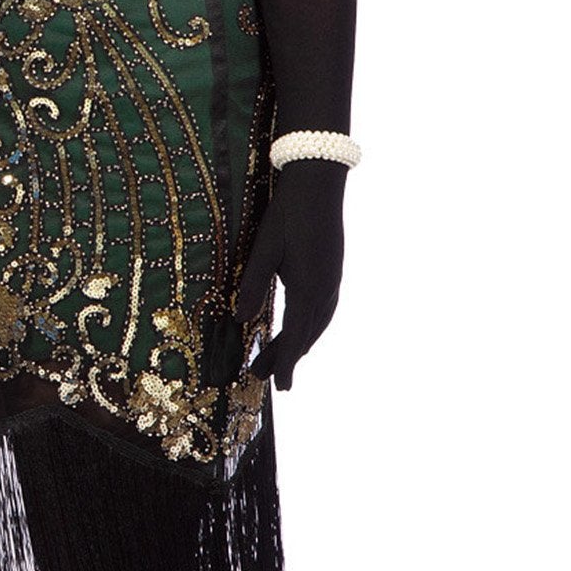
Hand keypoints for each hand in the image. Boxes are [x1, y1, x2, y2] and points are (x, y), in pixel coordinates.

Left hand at [235, 159, 345, 391]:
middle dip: (285, 357)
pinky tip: (298, 327)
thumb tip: (238, 318)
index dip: (286, 363)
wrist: (320, 183)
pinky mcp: (332, 271)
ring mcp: (332, 280)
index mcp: (308, 288)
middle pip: (306, 335)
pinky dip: (309, 326)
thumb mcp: (264, 249)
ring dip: (298, 343)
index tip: (281, 387)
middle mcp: (326, 289)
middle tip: (261, 376)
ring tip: (276, 357)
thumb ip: (253, 284)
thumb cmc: (288, 212)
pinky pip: (322, 310)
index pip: (296, 337)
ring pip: (317, 324)